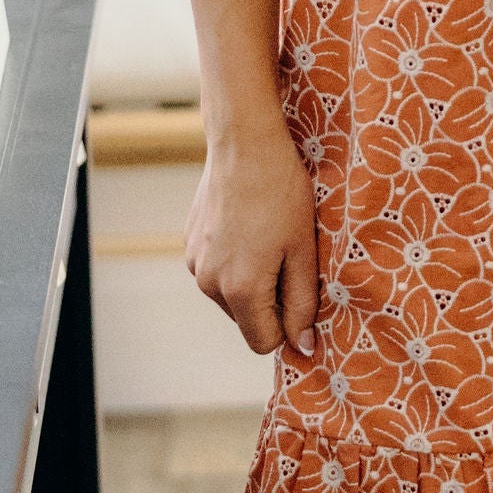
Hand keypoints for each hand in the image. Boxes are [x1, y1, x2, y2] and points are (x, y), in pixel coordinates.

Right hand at [187, 114, 318, 357]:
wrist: (244, 144)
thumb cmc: (282, 194)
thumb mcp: (304, 250)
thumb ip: (304, 304)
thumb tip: (304, 347)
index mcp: (240, 290)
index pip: (264, 342)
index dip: (289, 326)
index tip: (303, 295)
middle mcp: (208, 283)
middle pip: (246, 320)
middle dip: (270, 302)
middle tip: (289, 258)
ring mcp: (194, 262)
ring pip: (230, 295)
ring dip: (252, 281)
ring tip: (269, 239)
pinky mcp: (189, 243)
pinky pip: (216, 270)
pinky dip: (234, 260)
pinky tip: (249, 226)